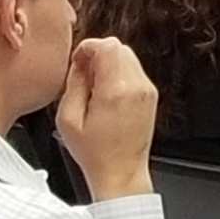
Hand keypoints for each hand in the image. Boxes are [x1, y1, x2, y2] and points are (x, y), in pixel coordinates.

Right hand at [55, 35, 160, 198]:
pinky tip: (106, 95)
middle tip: (83, 75)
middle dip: (98, 54)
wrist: (121, 173)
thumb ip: (73, 83)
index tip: (78, 61)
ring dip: (109, 64)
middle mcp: (137, 87)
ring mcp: (147, 91)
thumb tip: (79, 62)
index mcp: (115, 91)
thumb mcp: (68, 118)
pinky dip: (119, 74)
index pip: (107, 46)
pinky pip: (134, 71)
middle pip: (119, 47)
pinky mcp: (151, 96)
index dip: (88, 48)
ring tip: (94, 88)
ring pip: (128, 57)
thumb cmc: (94, 153)